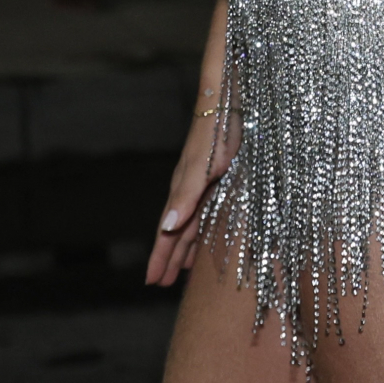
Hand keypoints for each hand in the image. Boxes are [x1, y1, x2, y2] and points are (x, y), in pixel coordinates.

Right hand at [145, 93, 237, 285]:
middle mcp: (193, 190)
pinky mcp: (224, 177)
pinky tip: (210, 238)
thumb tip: (166, 226)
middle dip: (170, 259)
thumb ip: (186, 196)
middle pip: (178, 232)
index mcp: (183, 189)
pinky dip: (205, 231)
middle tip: (162, 284)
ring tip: (182, 270)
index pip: (167, 232)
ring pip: (194, 225)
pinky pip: (210, 214)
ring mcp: (208, 184)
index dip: (160, 257)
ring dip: (187, 248)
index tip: (151, 282)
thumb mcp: (202, 165)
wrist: (231, 98)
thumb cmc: (216, 130)